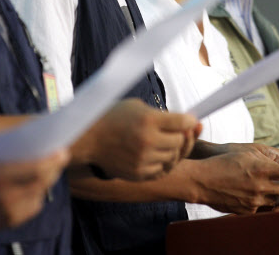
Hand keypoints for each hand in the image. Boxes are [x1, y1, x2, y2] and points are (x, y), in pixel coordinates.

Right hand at [0, 150, 68, 229]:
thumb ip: (10, 151)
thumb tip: (38, 134)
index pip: (36, 169)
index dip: (53, 160)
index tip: (64, 150)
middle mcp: (5, 197)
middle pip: (42, 182)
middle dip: (55, 168)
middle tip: (63, 156)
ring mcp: (8, 213)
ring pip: (40, 194)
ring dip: (47, 180)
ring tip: (52, 168)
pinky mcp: (10, 223)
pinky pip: (33, 206)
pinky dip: (37, 194)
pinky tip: (36, 185)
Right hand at [75, 99, 199, 180]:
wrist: (88, 137)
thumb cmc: (113, 116)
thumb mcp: (136, 106)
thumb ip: (159, 114)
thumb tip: (184, 122)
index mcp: (148, 119)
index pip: (183, 122)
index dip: (189, 121)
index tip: (190, 120)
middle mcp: (148, 140)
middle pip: (179, 141)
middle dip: (179, 136)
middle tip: (174, 132)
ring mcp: (143, 159)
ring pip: (171, 157)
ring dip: (169, 149)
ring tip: (160, 141)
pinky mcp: (138, 173)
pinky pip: (160, 170)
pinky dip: (160, 163)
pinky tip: (153, 153)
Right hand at [182, 150, 278, 214]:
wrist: (202, 181)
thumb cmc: (222, 162)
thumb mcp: (245, 152)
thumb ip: (266, 159)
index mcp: (260, 169)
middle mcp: (260, 186)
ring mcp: (254, 201)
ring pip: (278, 201)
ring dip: (278, 194)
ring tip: (270, 186)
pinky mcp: (248, 211)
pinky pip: (263, 207)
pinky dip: (262, 200)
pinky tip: (253, 192)